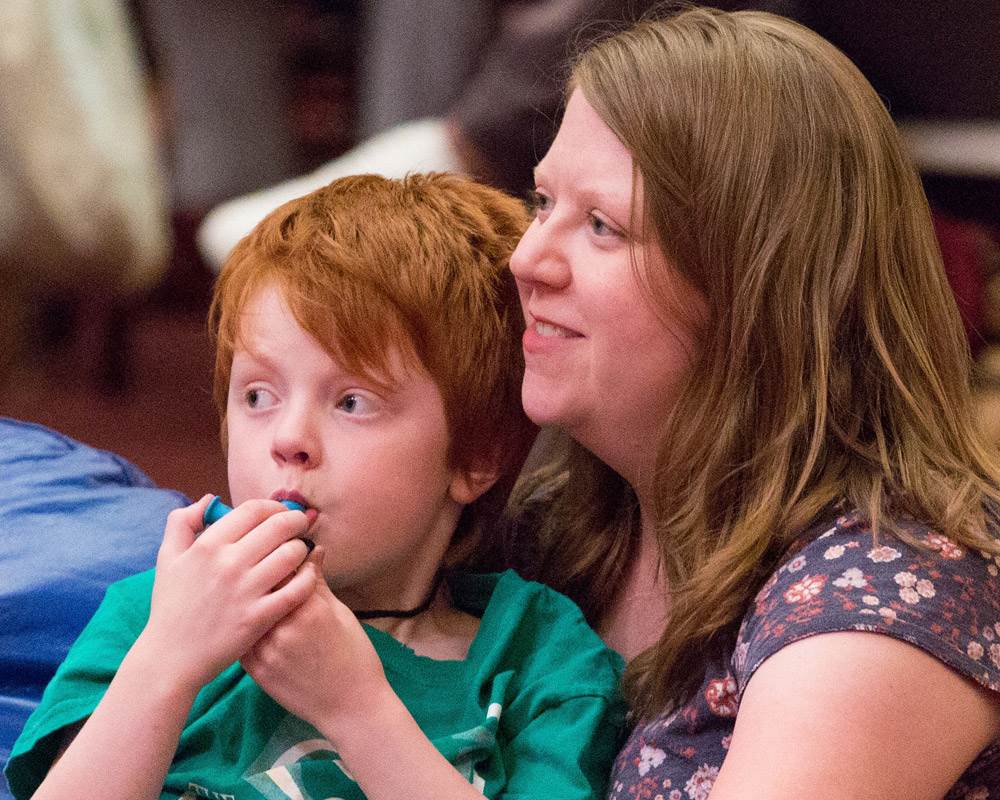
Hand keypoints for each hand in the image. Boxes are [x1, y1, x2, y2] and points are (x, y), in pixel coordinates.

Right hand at [137, 496, 315, 691]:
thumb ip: (183, 521)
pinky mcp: (259, 617)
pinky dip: (308, 577)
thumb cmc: (171, 605)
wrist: (171, 657)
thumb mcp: (167, 557)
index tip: (281, 512)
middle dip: (297, 521)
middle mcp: (228, 563)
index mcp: (208, 544)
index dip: (275, 506)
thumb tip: (209, 499)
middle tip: (302, 525)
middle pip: (279, 526)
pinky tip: (307, 575)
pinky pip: (298, 589)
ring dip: (303, 548)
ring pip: (292, 554)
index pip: (254, 510)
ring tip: (301, 552)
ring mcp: (245, 590)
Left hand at [241, 546, 391, 737]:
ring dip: (244, 596)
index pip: (282, 566)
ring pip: (244, 610)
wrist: (350, 706)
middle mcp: (282, 626)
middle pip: (258, 585)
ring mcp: (266, 650)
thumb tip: (311, 549)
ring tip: (244, 585)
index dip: (278, 551)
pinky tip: (241, 615)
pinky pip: (240, 637)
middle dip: (257, 571)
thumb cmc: (353, 656)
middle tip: (256, 560)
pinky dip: (240, 623)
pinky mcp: (255, 669)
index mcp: (309, 607)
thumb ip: (317, 582)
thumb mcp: (340, 613)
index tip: (277, 544)